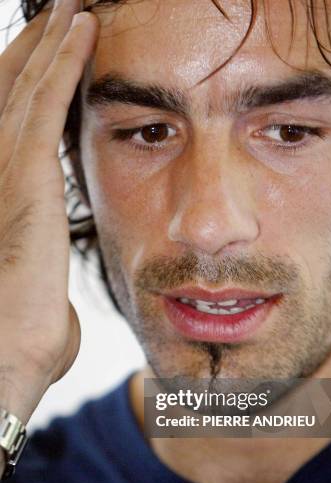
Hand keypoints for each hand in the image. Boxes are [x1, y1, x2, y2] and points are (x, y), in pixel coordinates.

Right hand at [0, 0, 97, 424]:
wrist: (6, 360)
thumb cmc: (24, 340)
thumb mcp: (40, 300)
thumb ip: (45, 286)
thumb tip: (52, 301)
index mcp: (4, 198)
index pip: (16, 126)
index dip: (31, 83)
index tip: (55, 52)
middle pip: (13, 93)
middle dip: (37, 48)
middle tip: (61, 10)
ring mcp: (2, 172)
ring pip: (27, 87)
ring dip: (51, 41)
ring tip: (73, 4)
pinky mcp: (23, 178)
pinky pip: (48, 105)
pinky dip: (63, 63)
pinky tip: (84, 28)